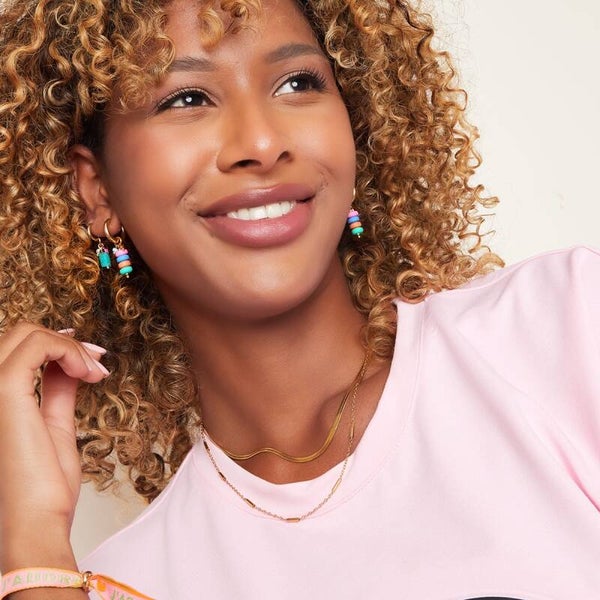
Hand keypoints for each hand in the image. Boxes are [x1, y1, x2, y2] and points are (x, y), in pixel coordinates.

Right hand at [0, 323, 108, 569]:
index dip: (56, 345)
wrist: (36, 524)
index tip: (90, 358)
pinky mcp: (3, 392)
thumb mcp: (53, 425)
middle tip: (96, 362)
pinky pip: (38, 347)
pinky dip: (70, 351)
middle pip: (20, 335)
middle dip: (66, 342)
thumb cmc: (42, 488)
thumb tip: (68, 365)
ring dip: (71, 347)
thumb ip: (56, 390)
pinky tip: (90, 374)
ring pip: (28, 334)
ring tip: (95, 372)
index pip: (16, 350)